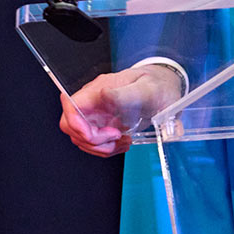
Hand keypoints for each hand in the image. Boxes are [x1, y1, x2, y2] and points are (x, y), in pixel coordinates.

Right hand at [58, 63, 182, 156]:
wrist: (163, 88)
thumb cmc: (155, 85)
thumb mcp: (146, 89)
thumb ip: (125, 94)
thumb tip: (103, 94)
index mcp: (99, 89)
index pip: (70, 105)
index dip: (75, 124)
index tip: (93, 136)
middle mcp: (93, 101)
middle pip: (72, 126)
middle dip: (91, 141)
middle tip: (115, 138)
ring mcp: (96, 113)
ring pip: (82, 138)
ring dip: (101, 148)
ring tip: (123, 143)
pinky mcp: (102, 123)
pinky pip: (94, 142)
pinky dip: (106, 148)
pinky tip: (122, 143)